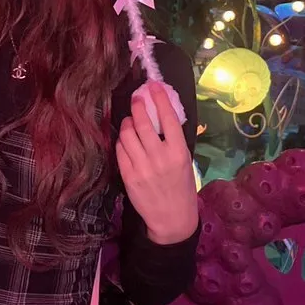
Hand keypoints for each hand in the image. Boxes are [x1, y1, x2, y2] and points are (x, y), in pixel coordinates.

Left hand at [116, 81, 197, 244]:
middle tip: (137, 98)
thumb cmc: (181, 188)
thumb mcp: (185, 162)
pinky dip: (121, 140)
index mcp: (178, 152)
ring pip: (127, 134)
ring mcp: (142, 166)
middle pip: (143, 122)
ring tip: (130, 120)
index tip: (154, 86)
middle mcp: (160, 157)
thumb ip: (173, 140)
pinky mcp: (128, 176)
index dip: (160, 98)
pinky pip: (120, 150)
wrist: (172, 218)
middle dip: (138, 105)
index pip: (168, 118)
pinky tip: (125, 139)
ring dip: (128, 122)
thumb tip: (161, 114)